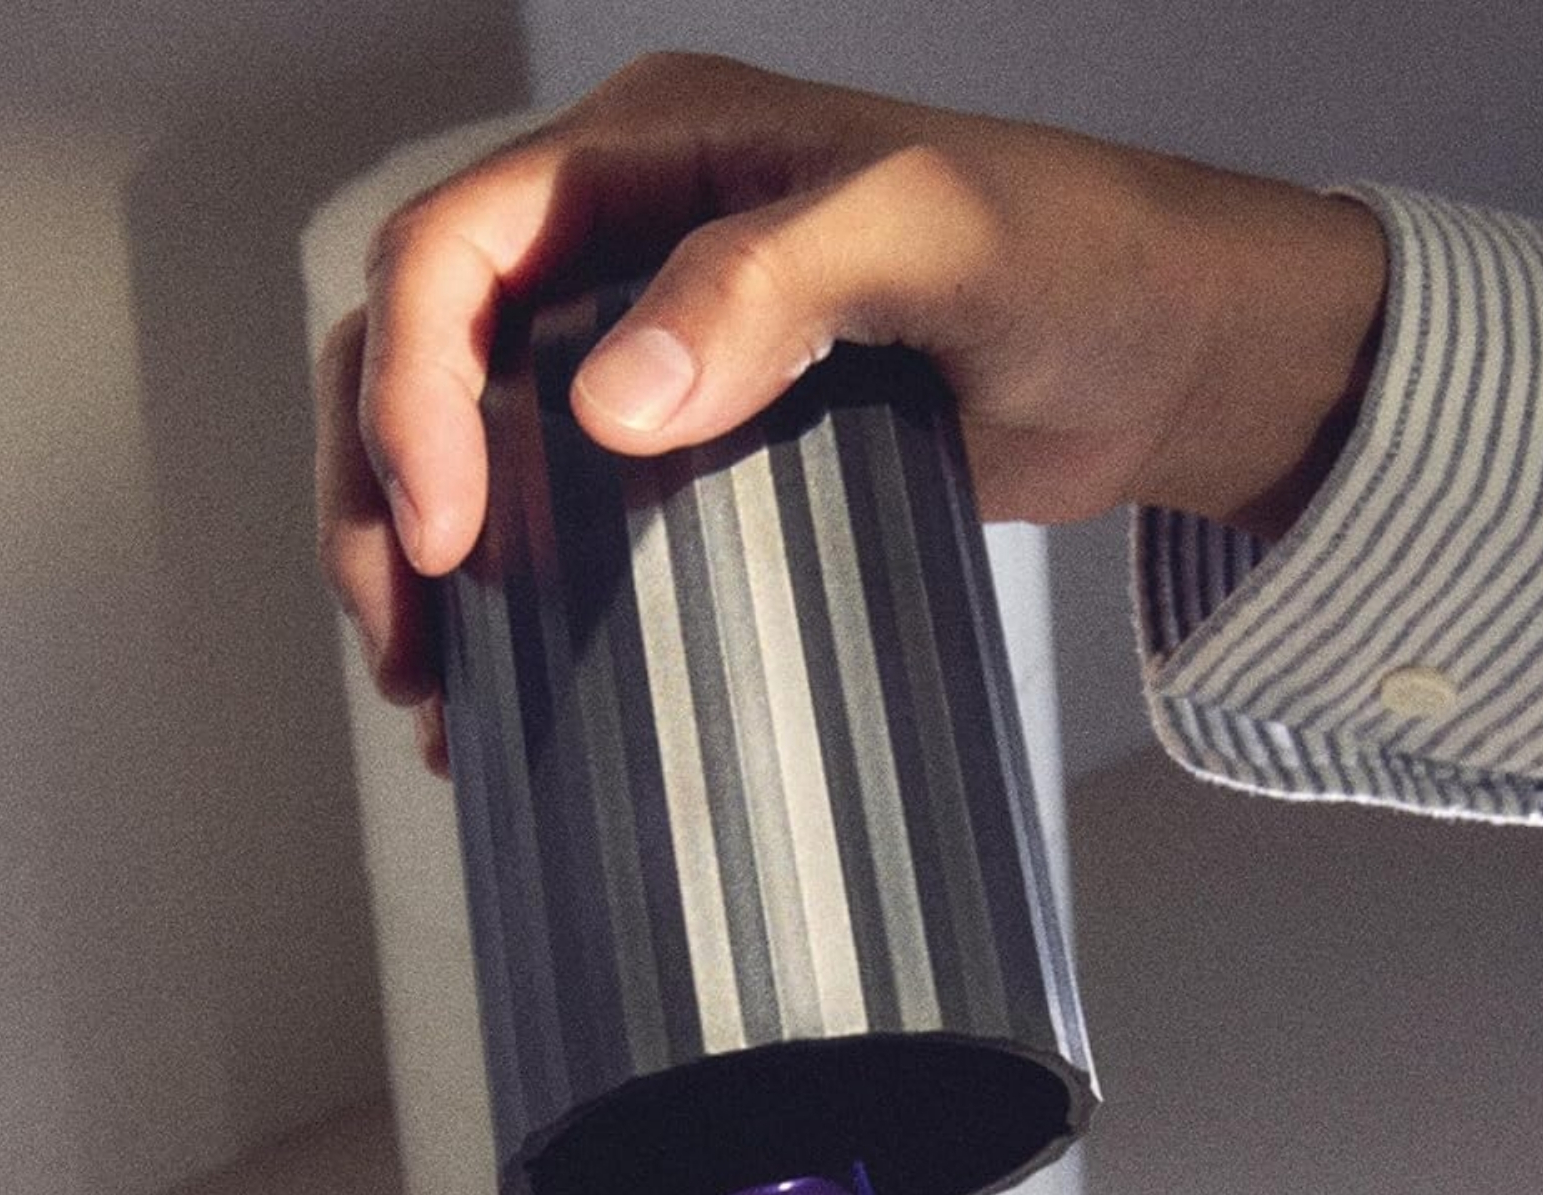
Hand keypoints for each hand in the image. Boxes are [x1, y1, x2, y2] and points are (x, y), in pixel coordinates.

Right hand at [314, 52, 1386, 760]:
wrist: (1161, 356)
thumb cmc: (1077, 258)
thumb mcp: (936, 239)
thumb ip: (773, 284)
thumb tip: (609, 399)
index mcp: (649, 152)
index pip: (451, 250)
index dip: (412, 391)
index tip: (442, 532)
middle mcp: (623, 243)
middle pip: (420, 352)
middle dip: (381, 494)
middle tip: (404, 639)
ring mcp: (650, 350)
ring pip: (466, 442)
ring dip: (425, 562)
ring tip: (433, 689)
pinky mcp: (692, 450)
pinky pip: (556, 513)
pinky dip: (513, 600)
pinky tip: (502, 695)